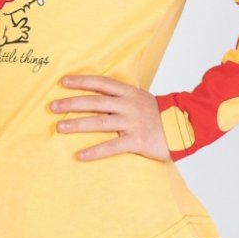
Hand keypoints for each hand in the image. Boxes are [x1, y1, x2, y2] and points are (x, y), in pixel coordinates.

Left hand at [49, 74, 170, 161]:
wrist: (186, 127)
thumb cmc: (160, 115)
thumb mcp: (141, 99)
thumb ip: (122, 98)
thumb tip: (99, 97)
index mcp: (129, 93)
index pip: (101, 83)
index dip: (82, 81)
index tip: (63, 82)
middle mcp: (128, 105)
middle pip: (95, 102)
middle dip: (72, 103)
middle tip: (52, 107)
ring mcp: (132, 122)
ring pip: (99, 122)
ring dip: (77, 124)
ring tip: (59, 128)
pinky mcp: (136, 141)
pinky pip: (111, 146)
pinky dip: (94, 151)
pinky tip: (80, 155)